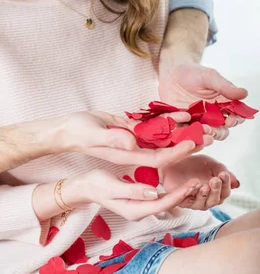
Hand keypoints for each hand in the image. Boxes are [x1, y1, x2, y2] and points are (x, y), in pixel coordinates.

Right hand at [56, 110, 212, 168]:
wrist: (67, 128)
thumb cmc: (77, 132)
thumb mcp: (93, 134)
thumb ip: (112, 139)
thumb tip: (132, 142)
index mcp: (126, 154)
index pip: (157, 159)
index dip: (175, 153)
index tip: (192, 143)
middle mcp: (132, 149)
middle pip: (164, 150)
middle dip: (184, 145)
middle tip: (207, 135)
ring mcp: (131, 140)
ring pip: (159, 138)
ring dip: (177, 132)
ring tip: (197, 123)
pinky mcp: (128, 129)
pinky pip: (150, 127)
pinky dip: (164, 121)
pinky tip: (177, 115)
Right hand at [66, 168, 202, 220]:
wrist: (85, 187)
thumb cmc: (96, 184)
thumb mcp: (112, 186)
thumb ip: (132, 190)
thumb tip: (154, 192)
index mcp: (135, 210)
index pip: (162, 204)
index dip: (178, 194)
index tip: (192, 183)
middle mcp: (141, 210)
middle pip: (167, 203)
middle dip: (184, 193)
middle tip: (200, 180)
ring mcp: (141, 204)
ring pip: (165, 199)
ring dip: (180, 190)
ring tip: (194, 178)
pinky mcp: (141, 197)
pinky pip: (159, 194)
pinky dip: (171, 186)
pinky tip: (178, 175)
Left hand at [158, 63, 247, 132]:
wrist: (170, 75)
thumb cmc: (192, 74)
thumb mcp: (209, 77)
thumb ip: (224, 86)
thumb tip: (244, 93)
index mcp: (223, 105)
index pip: (235, 117)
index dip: (235, 120)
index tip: (230, 120)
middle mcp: (213, 116)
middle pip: (221, 130)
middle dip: (218, 132)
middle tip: (212, 129)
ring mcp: (198, 121)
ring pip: (205, 135)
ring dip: (204, 136)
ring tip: (200, 130)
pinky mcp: (184, 124)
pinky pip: (187, 133)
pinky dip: (188, 135)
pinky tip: (186, 130)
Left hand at [162, 154, 238, 209]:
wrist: (173, 160)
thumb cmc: (194, 164)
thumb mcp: (210, 164)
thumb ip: (222, 171)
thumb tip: (236, 183)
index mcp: (216, 191)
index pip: (225, 192)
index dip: (226, 184)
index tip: (224, 174)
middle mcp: (206, 199)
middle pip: (215, 200)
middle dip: (216, 190)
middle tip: (215, 180)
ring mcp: (194, 202)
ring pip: (203, 204)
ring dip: (204, 195)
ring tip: (204, 185)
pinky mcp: (181, 201)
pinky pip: (187, 201)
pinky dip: (191, 194)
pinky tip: (193, 187)